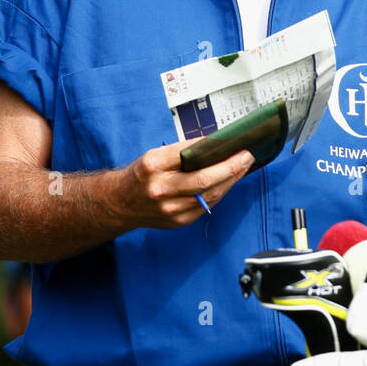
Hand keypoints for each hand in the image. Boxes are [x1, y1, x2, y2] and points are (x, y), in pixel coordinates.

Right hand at [108, 140, 255, 228]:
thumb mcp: (155, 156)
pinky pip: (207, 206)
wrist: (120, 204)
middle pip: (204, 180)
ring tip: (242, 167)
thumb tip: (215, 144)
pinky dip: (220, 192)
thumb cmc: (142, 175)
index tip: (233, 144)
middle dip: (231, 167)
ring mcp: (169, 209)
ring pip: (210, 195)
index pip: (189, 155)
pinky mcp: (178, 221)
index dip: (215, 151)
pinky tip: (229, 181)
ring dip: (231, 180)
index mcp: (152, 166)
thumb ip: (182, 152)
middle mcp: (160, 189)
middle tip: (246, 156)